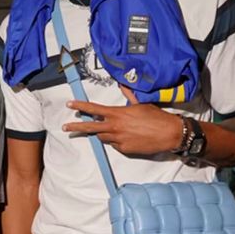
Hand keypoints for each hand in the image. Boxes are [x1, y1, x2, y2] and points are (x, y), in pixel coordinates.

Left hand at [62, 85, 182, 154]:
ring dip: (105, 133)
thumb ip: (128, 95)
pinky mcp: (124, 149)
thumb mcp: (140, 103)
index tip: (70, 104)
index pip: (94, 109)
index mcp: (117, 113)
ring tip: (117, 130)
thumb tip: (123, 84)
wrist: (169, 133)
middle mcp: (115, 126)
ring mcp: (118, 139)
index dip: (80, 106)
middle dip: (76, 127)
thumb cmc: (155, 116)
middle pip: (90, 127)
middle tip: (65, 128)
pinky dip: (118, 141)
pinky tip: (129, 137)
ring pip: (103, 137)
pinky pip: (115, 144)